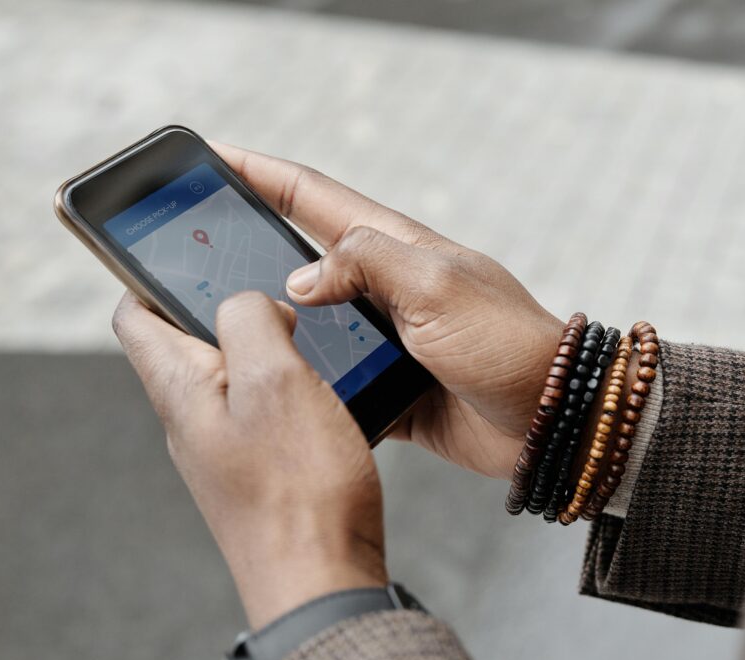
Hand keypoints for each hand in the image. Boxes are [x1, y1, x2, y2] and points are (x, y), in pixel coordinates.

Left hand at [112, 291, 386, 628]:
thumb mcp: (274, 380)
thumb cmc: (299, 489)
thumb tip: (248, 302)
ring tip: (310, 337)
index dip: (153, 274)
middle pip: (187, 341)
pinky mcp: (260, 470)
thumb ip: (249, 320)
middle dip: (225, 306)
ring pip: (232, 375)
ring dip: (267, 347)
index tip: (194, 252)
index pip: (134, 315)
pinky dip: (290, 386)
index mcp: (180, 389)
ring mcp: (225, 448)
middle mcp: (192, 420)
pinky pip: (265, 410)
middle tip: (275, 290)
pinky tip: (326, 389)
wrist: (323, 579)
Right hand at [213, 143, 562, 478]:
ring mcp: (387, 338)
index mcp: (396, 247)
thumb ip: (365, 265)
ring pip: (311, 323)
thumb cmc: (508, 343)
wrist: (552, 419)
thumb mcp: (436, 286)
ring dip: (270, 320)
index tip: (210, 155)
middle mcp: (386, 288)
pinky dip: (305, 380)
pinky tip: (270, 387)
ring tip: (213, 324)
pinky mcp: (390, 387)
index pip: (312, 197)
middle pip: (302, 256)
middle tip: (192, 246)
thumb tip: (300, 278)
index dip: (259, 172)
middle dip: (248, 246)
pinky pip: (334, 378)